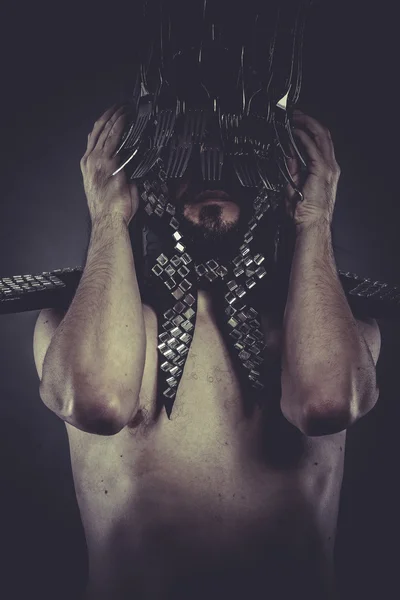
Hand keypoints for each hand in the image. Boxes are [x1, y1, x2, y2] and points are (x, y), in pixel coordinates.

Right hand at [80, 105, 139, 225]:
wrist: (108, 220)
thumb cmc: (110, 210)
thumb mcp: (110, 187)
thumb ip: (117, 173)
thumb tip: (130, 169)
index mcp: (89, 166)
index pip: (94, 139)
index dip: (103, 125)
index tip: (111, 116)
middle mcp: (91, 161)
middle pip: (98, 131)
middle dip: (109, 116)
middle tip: (120, 106)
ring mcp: (99, 161)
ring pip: (106, 131)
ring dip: (115, 117)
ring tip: (124, 107)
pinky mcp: (110, 163)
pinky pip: (114, 139)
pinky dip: (120, 126)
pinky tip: (125, 118)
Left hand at [284, 110, 340, 229]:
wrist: (311, 225)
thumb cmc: (304, 213)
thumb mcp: (293, 185)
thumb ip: (292, 169)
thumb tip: (288, 155)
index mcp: (324, 170)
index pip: (320, 143)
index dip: (309, 130)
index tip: (296, 124)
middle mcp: (330, 167)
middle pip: (323, 135)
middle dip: (309, 122)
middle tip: (296, 115)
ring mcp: (328, 168)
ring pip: (321, 136)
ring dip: (307, 124)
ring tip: (295, 118)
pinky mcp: (322, 170)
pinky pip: (313, 147)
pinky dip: (304, 137)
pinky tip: (295, 132)